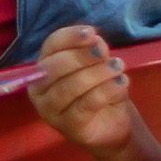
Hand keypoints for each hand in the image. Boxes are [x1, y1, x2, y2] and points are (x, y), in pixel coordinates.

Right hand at [31, 24, 139, 152]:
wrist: (111, 127)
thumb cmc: (98, 91)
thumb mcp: (98, 65)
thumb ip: (94, 51)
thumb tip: (96, 41)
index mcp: (42, 68)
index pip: (51, 45)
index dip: (71, 37)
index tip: (92, 34)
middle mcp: (39, 89)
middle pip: (55, 66)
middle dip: (82, 57)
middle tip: (106, 54)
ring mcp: (50, 111)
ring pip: (70, 87)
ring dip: (97, 74)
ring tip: (118, 67)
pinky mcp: (69, 127)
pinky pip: (85, 105)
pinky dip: (105, 91)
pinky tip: (121, 83)